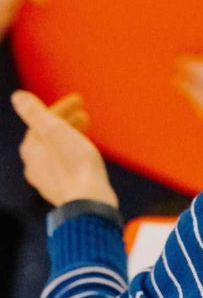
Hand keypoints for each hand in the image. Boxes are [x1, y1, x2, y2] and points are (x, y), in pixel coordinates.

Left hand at [13, 91, 117, 207]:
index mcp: (30, 149)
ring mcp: (47, 179)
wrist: (89, 201)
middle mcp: (33, 165)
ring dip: (70, 135)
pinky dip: (73, 151)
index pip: (41, 121)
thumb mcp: (55, 131)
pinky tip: (86, 152)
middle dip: (65, 120)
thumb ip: (34, 113)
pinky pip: (64, 162)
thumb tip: (17, 96)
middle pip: (47, 135)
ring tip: (87, 129)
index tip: (79, 99)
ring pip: (56, 149)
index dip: (60, 107)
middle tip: (84, 113)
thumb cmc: (74, 165)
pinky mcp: (63, 188)